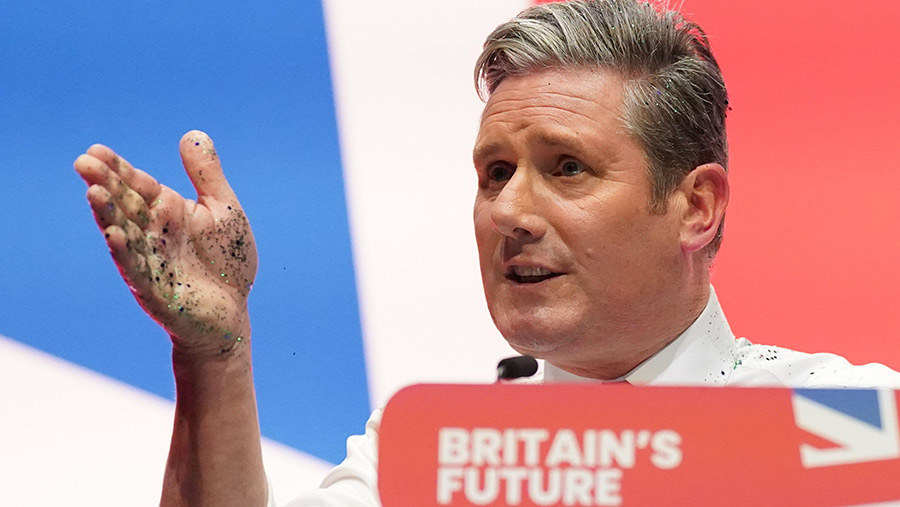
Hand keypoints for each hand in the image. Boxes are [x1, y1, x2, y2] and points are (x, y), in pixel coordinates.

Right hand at [75, 131, 257, 355]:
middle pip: (125, 205)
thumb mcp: (223, 209)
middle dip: (105, 185)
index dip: (118, 168)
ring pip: (124, 234)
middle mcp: (153, 233)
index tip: (95, 150)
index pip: (138, 184)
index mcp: (168, 210)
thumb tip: (193, 134)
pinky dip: (125, 253)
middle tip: (83, 163)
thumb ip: (206, 175)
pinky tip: (113, 235)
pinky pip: (137, 269)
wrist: (231, 311)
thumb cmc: (226, 261)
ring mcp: (150, 260)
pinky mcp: (155, 289)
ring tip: (93, 193)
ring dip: (108, 216)